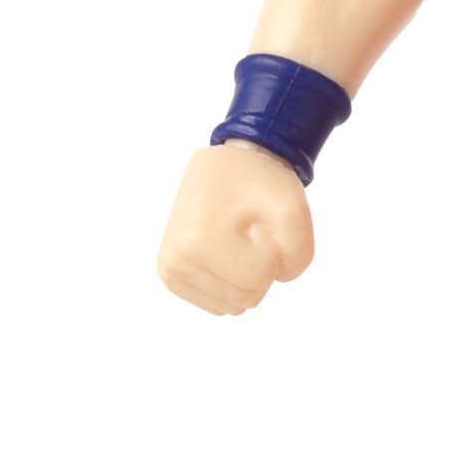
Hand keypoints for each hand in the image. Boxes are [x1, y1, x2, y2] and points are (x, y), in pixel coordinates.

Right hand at [157, 139, 316, 313]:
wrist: (227, 166)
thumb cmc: (260, 184)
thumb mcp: (293, 209)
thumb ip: (299, 255)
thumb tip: (279, 279)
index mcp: (196, 241)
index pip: (258, 278)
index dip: (273, 252)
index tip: (259, 224)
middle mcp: (176, 260)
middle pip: (246, 297)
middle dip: (261, 266)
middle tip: (249, 232)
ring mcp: (171, 270)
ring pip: (233, 305)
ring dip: (247, 275)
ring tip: (236, 241)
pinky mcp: (172, 276)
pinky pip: (218, 304)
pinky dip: (232, 283)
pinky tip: (227, 253)